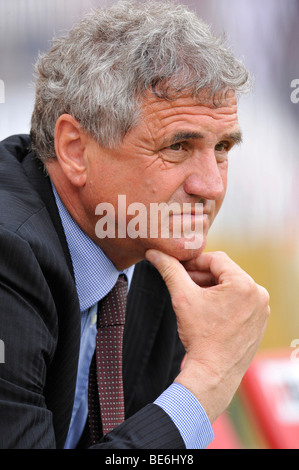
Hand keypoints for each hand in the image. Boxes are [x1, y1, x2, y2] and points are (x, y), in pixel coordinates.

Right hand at [145, 249, 269, 422]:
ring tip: (194, 298)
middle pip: (225, 273)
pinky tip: (207, 311)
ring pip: (232, 286)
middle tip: (183, 282)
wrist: (213, 373)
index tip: (179, 268)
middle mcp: (258, 294)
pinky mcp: (260, 320)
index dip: (194, 262)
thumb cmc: (200, 337)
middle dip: (202, 276)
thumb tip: (154, 253)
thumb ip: (169, 270)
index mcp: (244, 284)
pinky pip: (240, 301)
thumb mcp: (182, 297)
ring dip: (212, 288)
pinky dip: (224, 301)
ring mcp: (261, 308)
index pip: (216, 259)